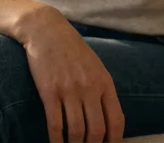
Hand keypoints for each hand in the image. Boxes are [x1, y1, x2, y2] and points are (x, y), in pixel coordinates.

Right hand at [15, 5, 124, 142]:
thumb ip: (102, 90)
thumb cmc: (72, 50)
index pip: (116, 120)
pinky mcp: (49, 91)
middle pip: (97, 130)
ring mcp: (70, 90)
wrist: (48, 31)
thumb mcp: (95, 67)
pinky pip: (55, 123)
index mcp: (105, 83)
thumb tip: (108, 118)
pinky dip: (56, 139)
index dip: (114, 141)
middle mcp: (90, 88)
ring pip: (76, 130)